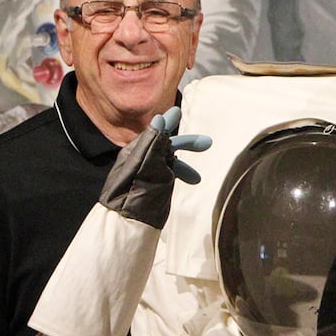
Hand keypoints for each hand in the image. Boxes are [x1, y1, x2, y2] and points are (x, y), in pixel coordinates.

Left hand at [99, 106, 210, 228]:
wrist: (127, 224)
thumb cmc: (134, 193)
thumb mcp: (145, 164)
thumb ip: (153, 143)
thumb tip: (160, 119)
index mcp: (137, 151)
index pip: (156, 132)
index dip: (169, 122)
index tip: (178, 112)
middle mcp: (142, 159)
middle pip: (166, 146)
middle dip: (186, 144)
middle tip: (207, 144)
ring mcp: (148, 173)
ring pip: (170, 161)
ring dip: (185, 165)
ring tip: (196, 178)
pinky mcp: (154, 186)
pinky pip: (169, 174)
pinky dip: (180, 175)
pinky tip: (189, 182)